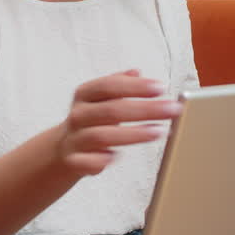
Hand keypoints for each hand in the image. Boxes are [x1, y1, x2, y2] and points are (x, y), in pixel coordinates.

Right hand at [56, 69, 181, 176]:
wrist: (63, 148)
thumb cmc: (91, 120)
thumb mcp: (101, 98)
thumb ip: (119, 84)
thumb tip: (137, 72)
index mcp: (85, 95)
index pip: (110, 86)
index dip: (136, 86)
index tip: (161, 87)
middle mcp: (79, 115)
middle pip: (111, 110)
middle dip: (145, 109)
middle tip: (171, 109)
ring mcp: (75, 138)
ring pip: (102, 136)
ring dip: (133, 134)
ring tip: (158, 131)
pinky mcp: (74, 161)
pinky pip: (86, 161)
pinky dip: (101, 159)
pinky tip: (118, 156)